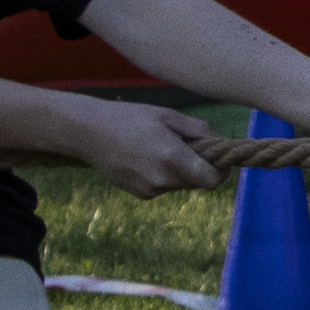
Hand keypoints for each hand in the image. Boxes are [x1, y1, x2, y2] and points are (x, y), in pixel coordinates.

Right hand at [68, 99, 223, 199]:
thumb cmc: (130, 118)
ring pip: (180, 184)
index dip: (221, 171)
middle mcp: (163, 179)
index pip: (212, 180)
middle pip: (197, 181)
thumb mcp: (168, 116)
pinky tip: (146, 158)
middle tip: (187, 146)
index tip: (221, 159)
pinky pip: (164, 187)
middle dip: (199, 166)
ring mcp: (150, 190)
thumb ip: (199, 130)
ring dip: (180, 170)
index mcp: (173, 158)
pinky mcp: (140, 194)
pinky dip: (163, 175)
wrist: (88, 133)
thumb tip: (220, 142)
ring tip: (160, 148)